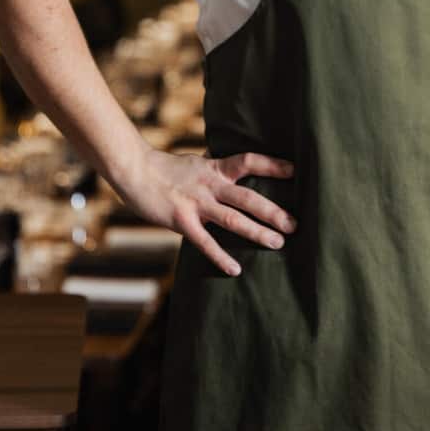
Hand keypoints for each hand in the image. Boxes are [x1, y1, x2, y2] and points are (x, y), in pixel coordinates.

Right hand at [115, 148, 296, 275]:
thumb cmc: (166, 168)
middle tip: (295, 224)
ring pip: (233, 219)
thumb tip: (235, 167)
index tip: (294, 170)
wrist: (134, 170)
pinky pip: (205, 242)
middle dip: (273, 211)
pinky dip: (221, 257)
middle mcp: (210, 185)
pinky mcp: (181, 221)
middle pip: (248, 197)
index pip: (248, 161)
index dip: (271, 165)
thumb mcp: (196, 162)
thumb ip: (216, 167)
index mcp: (215, 168)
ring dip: (257, 232)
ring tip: (278, 243)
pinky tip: (235, 270)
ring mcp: (196, 203)